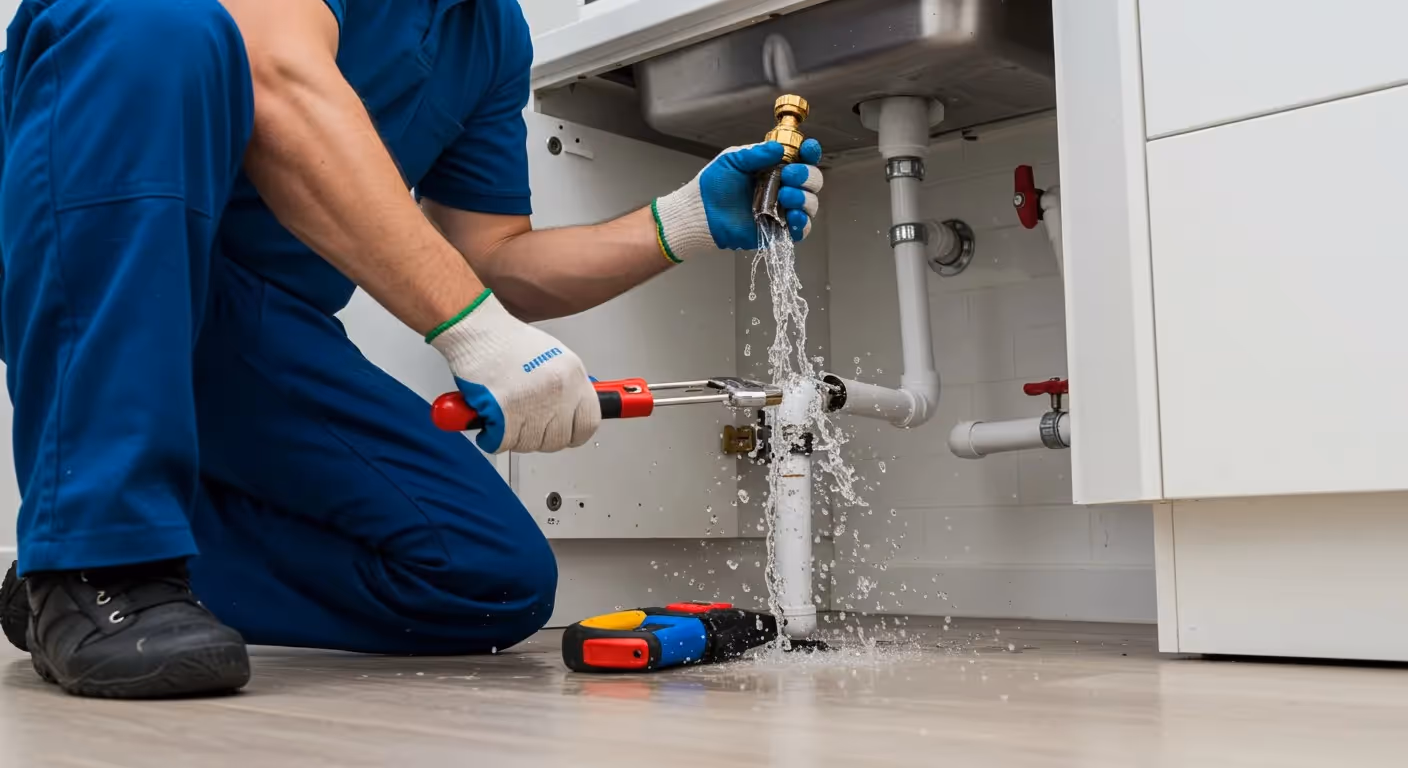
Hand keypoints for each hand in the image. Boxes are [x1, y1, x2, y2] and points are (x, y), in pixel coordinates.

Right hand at [427, 292, 599, 453]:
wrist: (475, 329)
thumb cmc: (505, 340)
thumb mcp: (552, 356)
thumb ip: (565, 386)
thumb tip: (568, 412)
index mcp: (572, 375)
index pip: (589, 422)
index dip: (573, 432)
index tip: (563, 433)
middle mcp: (558, 391)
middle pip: (559, 439)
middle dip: (540, 438)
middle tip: (525, 426)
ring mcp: (533, 404)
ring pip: (531, 444)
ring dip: (515, 438)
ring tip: (505, 418)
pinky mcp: (505, 414)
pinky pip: (503, 443)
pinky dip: (492, 439)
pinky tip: (489, 425)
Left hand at [651, 138, 823, 261]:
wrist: (700, 212)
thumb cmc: (713, 185)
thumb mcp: (733, 160)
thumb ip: (756, 153)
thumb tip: (779, 148)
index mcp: (775, 167)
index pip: (803, 158)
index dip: (810, 152)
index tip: (808, 149)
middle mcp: (784, 187)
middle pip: (813, 181)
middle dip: (807, 176)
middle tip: (789, 175)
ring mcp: (783, 210)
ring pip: (811, 204)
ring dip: (805, 198)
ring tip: (786, 195)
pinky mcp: (778, 231)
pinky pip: (801, 229)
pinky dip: (802, 223)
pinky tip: (793, 216)